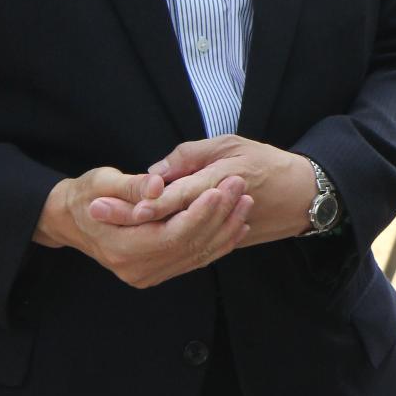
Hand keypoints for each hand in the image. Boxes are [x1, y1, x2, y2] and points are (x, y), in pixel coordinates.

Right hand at [34, 165, 251, 288]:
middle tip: (240, 186)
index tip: (220, 189)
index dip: (199, 213)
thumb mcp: (101, 183)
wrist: (71, 220)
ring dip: (225, 229)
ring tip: (245, 201)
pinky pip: (194, 260)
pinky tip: (237, 224)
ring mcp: (148, 274)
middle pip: (190, 246)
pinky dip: (218, 243)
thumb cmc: (85, 196)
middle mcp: (137, 269)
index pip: (173, 235)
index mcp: (122, 249)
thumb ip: (130, 186)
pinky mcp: (158, 271)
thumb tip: (157, 187)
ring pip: (197, 255)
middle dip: (219, 215)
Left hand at [96, 136, 317, 245]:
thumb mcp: (230, 144)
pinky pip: (189, 252)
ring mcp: (221, 235)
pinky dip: (164, 245)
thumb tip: (156, 173)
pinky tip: (142, 235)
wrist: (302, 195)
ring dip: (140, 234)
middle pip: (165, 223)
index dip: (139, 201)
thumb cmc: (266, 161)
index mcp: (224, 179)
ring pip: (173, 242)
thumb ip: (190, 157)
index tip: (104, 200)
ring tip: (108, 224)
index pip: (174, 196)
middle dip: (127, 218)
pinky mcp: (221, 249)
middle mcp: (219, 212)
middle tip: (94, 210)